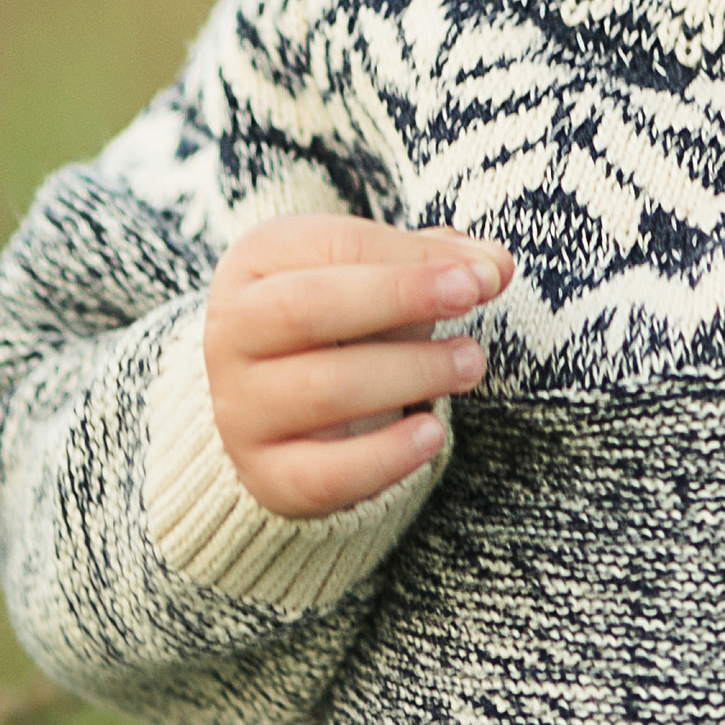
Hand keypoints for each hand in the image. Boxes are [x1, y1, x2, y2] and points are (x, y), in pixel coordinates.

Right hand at [203, 213, 514, 518]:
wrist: (281, 407)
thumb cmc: (344, 322)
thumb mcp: (378, 277)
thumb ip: (434, 263)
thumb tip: (494, 265)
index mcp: (256, 263)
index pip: (334, 249)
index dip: (413, 260)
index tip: (482, 271)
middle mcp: (230, 332)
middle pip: (309, 308)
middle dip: (400, 299)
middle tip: (473, 300)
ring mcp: (240, 409)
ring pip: (323, 388)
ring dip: (409, 373)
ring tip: (469, 364)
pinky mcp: (264, 476)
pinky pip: (322, 474)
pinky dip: (383, 458)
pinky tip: (433, 435)